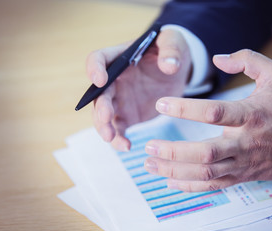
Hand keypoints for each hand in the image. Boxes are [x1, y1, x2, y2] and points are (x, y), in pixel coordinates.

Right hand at [87, 29, 191, 150]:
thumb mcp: (174, 42)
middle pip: (98, 94)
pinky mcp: (128, 116)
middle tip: (106, 117)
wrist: (177, 72)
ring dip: (104, 126)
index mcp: (120, 57)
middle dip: (99, 106)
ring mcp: (119, 100)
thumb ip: (171, 51)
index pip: (98, 59)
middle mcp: (114, 80)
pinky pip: (119, 129)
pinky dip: (119, 139)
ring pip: (103, 116)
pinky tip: (126, 146)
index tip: (100, 81)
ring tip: (111, 138)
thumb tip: (169, 66)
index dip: (94, 69)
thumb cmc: (171, 51)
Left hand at [144, 49, 271, 191]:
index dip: (185, 109)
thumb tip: (217, 58)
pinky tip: (169, 181)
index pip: (214, 113)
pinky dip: (189, 186)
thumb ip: (247, 60)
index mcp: (251, 115)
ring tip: (149, 164)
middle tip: (149, 145)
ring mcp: (242, 163)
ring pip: (205, 173)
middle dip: (173, 152)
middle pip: (205, 153)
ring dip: (174, 171)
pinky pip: (213, 186)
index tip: (161, 105)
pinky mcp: (241, 176)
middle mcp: (244, 143)